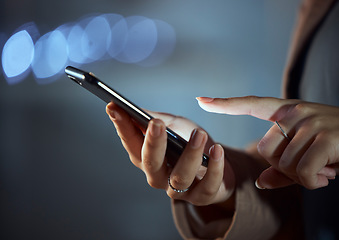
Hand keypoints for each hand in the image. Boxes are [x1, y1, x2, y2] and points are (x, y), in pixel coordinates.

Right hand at [106, 102, 234, 206]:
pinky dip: (214, 168)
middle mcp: (159, 176)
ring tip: (199, 134)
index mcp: (147, 158)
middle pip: (150, 164)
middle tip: (156, 123)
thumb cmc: (189, 144)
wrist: (216, 164)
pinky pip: (208, 186)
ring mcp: (180, 190)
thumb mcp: (174, 126)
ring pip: (180, 177)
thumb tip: (137, 110)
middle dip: (152, 143)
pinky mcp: (203, 196)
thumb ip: (157, 120)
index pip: (131, 143)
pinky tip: (217, 149)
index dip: (122, 126)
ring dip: (190, 155)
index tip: (114, 107)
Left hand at [197, 96, 338, 189]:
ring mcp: (309, 122)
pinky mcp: (323, 137)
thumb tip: (260, 182)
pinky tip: (328, 174)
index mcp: (289, 111)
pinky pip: (301, 172)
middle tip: (311, 166)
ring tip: (324, 166)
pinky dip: (313, 182)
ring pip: (283, 164)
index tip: (201, 100)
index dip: (225, 104)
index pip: (251, 104)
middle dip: (283, 167)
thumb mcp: (308, 157)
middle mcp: (295, 112)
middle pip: (263, 151)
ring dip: (303, 175)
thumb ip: (282, 170)